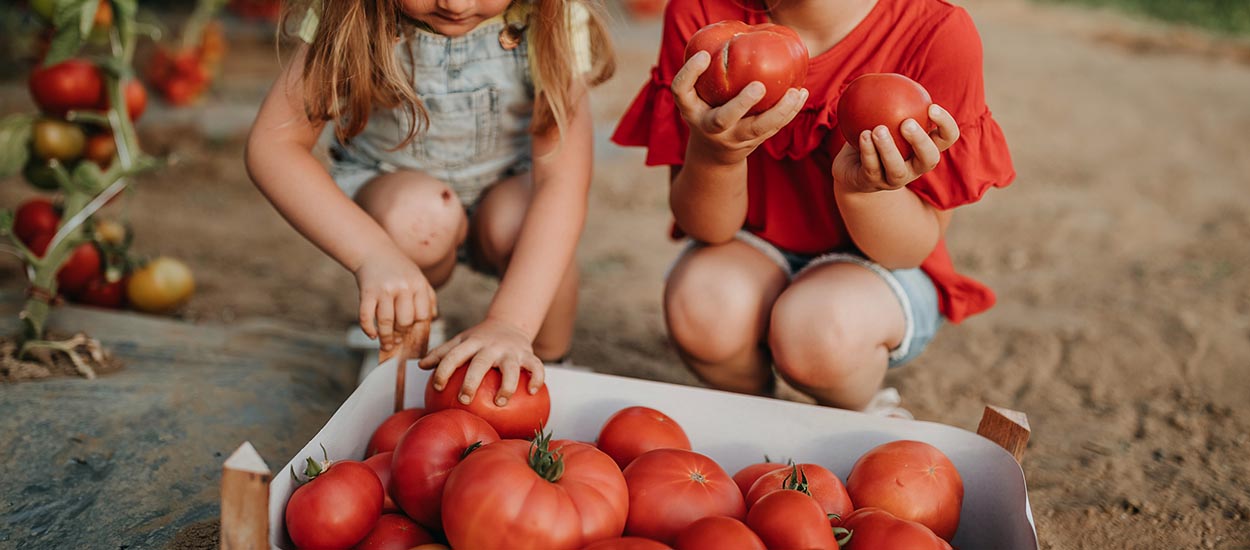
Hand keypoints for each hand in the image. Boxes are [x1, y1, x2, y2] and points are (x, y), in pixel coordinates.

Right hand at [353, 243, 436, 352]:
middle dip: (401, 334)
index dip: (417, 328)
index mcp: (418, 285)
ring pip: (386, 321)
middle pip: (405, 321)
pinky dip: (368, 329)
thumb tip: (433, 318)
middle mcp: (403, 287)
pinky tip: (372, 335)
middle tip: (398, 341)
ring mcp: (384, 289)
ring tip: (387, 345)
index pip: (422, 315)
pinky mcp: (367, 291)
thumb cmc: (398, 268)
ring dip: (386, 338)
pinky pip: (366, 316)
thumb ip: (428, 296)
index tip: (412, 335)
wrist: (373, 250)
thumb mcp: (418, 277)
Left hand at [418, 317, 544, 406]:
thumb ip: (442, 353)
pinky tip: (532, 393)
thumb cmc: (479, 339)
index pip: (454, 354)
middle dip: (471, 381)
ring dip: (506, 385)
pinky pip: (536, 367)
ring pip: (511, 368)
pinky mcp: (528, 354)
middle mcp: (491, 345)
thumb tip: (420, 365)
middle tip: (463, 399)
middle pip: (480, 363)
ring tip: (499, 402)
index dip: (444, 369)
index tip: (437, 387)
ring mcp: (511, 350)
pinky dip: (537, 379)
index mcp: (472, 342)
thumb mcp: (460, 341)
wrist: (509, 323)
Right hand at [671, 50, 808, 165]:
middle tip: (759, 86)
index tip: (703, 55)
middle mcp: (709, 127)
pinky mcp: (752, 143)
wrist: (713, 153)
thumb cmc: (706, 108)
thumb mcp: (697, 94)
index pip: (681, 90)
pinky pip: (773, 128)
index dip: (690, 72)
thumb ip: (708, 72)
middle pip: (722, 119)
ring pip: (756, 129)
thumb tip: (734, 32)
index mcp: (691, 109)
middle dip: (741, 104)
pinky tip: (800, 94)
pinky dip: (788, 112)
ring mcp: (732, 138)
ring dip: (778, 112)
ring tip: (795, 93)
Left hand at [833, 103, 960, 193]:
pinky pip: (871, 169)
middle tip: (907, 123)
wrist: (851, 167)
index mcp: (925, 148)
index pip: (946, 138)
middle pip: (929, 159)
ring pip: (897, 170)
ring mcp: (894, 180)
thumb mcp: (883, 114)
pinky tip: (863, 136)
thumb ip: (890, 98)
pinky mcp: (872, 184)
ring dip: (888, 149)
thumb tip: (889, 73)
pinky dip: (868, 152)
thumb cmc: (873, 133)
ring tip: (878, 129)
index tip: (931, 107)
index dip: (945, 125)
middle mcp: (915, 167)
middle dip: (921, 142)